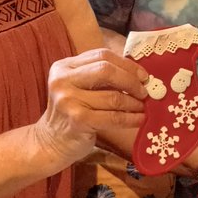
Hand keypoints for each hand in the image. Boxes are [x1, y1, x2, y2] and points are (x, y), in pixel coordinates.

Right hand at [33, 48, 146, 165]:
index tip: (143, 75)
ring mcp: (68, 100)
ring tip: (144, 107)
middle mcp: (63, 79)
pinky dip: (131, 118)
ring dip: (134, 102)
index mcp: (64, 66)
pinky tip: (140, 119)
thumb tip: (139, 74)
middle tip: (145, 91)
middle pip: (106, 70)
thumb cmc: (73, 113)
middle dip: (131, 80)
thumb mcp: (80, 87)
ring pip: (112, 97)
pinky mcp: (77, 120)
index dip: (127, 64)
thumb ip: (101, 76)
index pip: (102, 55)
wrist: (51, 143)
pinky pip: (113, 117)